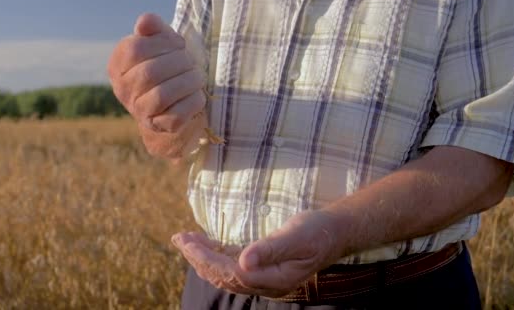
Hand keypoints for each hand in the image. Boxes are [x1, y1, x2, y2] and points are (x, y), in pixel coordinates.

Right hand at [108, 13, 206, 157]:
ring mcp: (138, 111)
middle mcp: (122, 89)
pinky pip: (176, 116)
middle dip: (179, 63)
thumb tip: (145, 21)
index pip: (135, 48)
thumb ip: (154, 28)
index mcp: (118, 65)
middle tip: (192, 62)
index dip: (162, 44)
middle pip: (150, 72)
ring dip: (187, 82)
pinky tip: (198, 95)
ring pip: (162, 95)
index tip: (178, 45)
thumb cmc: (167, 65)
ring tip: (197, 77)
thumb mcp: (162, 42)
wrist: (173, 104)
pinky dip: (192, 102)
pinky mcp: (158, 127)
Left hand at [171, 210, 345, 297]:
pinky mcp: (260, 266)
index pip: (233, 274)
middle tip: (179, 238)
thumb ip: (271, 248)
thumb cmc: (318, 231)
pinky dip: (214, 254)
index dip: (209, 259)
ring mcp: (262, 277)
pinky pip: (231, 264)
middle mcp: (266, 283)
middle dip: (198, 258)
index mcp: (275, 279)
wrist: (334, 232)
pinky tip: (202, 242)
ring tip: (183, 239)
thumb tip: (244, 261)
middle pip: (224, 276)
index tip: (189, 242)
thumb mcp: (297, 235)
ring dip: (202, 256)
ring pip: (224, 272)